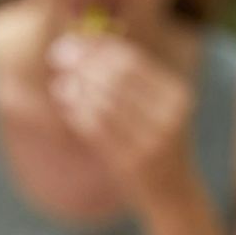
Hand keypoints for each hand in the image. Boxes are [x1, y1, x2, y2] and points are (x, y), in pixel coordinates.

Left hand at [48, 32, 196, 210]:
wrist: (173, 194)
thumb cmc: (157, 145)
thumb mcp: (156, 109)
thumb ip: (131, 80)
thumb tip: (90, 44)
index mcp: (177, 95)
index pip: (132, 61)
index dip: (98, 47)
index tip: (73, 41)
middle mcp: (169, 115)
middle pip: (117, 77)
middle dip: (83, 62)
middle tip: (58, 56)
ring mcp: (152, 140)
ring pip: (105, 102)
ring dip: (77, 88)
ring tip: (60, 84)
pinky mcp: (132, 162)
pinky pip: (97, 128)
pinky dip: (78, 112)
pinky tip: (66, 105)